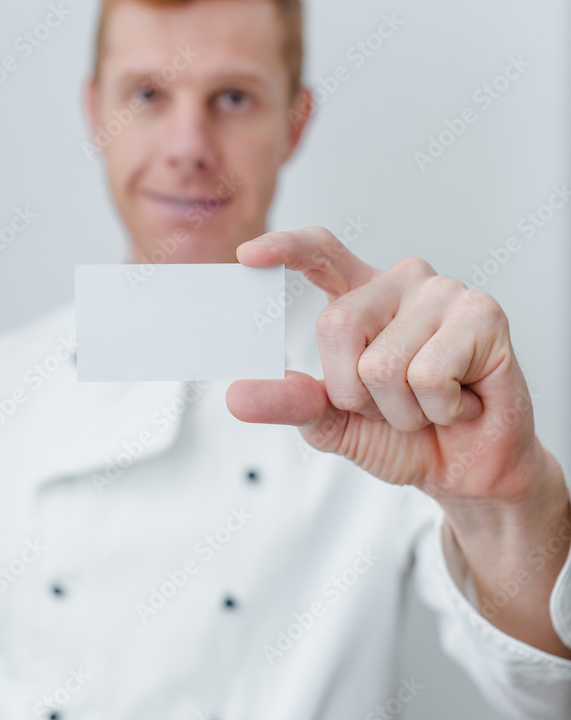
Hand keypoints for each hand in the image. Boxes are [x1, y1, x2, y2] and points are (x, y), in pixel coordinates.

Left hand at [226, 227, 542, 503]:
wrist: (467, 471)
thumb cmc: (405, 437)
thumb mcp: (334, 424)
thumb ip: (290, 404)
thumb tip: (237, 395)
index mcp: (363, 297)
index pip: (322, 254)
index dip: (287, 248)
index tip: (248, 256)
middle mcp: (402, 283)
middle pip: (336, 325)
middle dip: (356, 392)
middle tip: (395, 404)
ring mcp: (445, 293)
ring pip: (384, 362)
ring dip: (403, 410)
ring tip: (432, 404)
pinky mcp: (483, 314)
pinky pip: (429, 374)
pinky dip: (440, 408)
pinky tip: (461, 402)